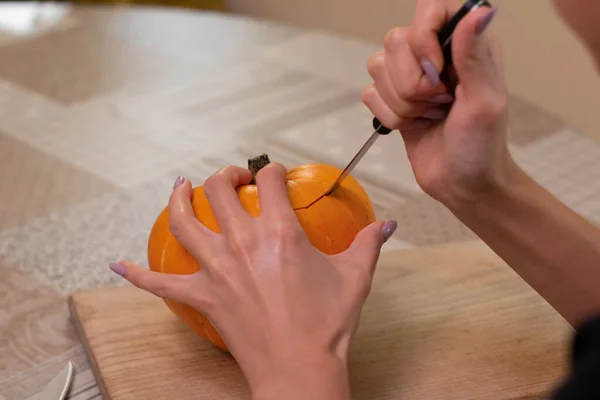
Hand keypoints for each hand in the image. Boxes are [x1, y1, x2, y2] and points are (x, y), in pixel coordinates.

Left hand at [109, 164, 397, 398]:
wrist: (300, 369)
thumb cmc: (328, 324)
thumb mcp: (355, 277)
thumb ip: (369, 243)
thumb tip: (387, 224)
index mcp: (281, 232)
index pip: (269, 181)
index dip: (272, 171)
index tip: (275, 174)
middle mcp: (243, 243)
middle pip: (219, 189)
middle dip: (225, 175)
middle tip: (232, 178)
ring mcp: (217, 270)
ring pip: (184, 222)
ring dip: (178, 199)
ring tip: (180, 186)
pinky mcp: (202, 298)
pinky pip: (159, 284)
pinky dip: (136, 273)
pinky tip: (117, 264)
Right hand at [363, 0, 512, 207]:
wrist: (462, 183)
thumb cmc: (481, 146)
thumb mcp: (485, 102)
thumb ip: (475, 54)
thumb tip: (480, 11)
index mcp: (465, 44)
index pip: (429, 9)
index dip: (423, 38)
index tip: (436, 72)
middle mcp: (435, 53)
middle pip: (395, 41)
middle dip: (412, 82)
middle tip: (439, 103)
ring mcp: (410, 75)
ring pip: (376, 67)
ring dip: (402, 102)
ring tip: (429, 116)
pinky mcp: (391, 99)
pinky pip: (369, 94)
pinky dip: (390, 116)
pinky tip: (414, 125)